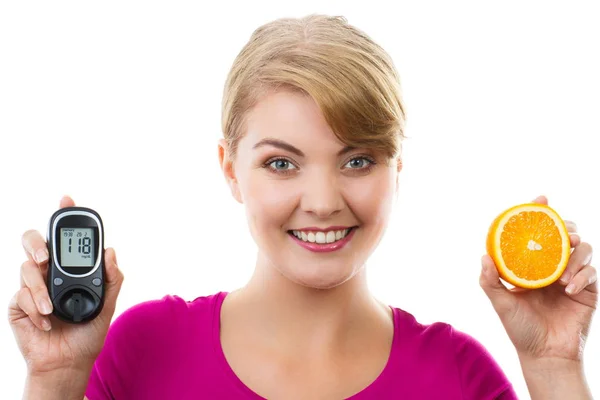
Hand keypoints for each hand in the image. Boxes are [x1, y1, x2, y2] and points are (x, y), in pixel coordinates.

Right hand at [8, 196, 124, 374]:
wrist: (69, 361)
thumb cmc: (87, 332)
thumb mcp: (108, 304)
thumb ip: (111, 278)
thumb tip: (110, 251)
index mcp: (71, 269)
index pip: (66, 238)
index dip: (64, 216)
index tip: (67, 199)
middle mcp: (49, 272)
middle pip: (33, 242)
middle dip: (37, 244)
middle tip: (46, 258)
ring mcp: (32, 287)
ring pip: (25, 268)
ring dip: (39, 289)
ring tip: (51, 308)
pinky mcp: (19, 304)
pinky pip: (20, 295)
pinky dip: (35, 309)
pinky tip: (46, 323)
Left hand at [480, 195, 597, 361]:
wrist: (544, 355)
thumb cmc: (519, 329)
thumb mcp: (500, 303)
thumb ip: (489, 280)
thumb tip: (483, 255)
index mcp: (531, 265)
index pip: (537, 233)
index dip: (540, 213)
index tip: (541, 198)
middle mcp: (551, 266)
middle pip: (565, 234)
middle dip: (565, 228)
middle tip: (562, 233)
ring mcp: (571, 276)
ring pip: (583, 249)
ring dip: (574, 254)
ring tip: (561, 271)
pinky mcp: (587, 290)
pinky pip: (591, 272)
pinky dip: (582, 275)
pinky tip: (568, 288)